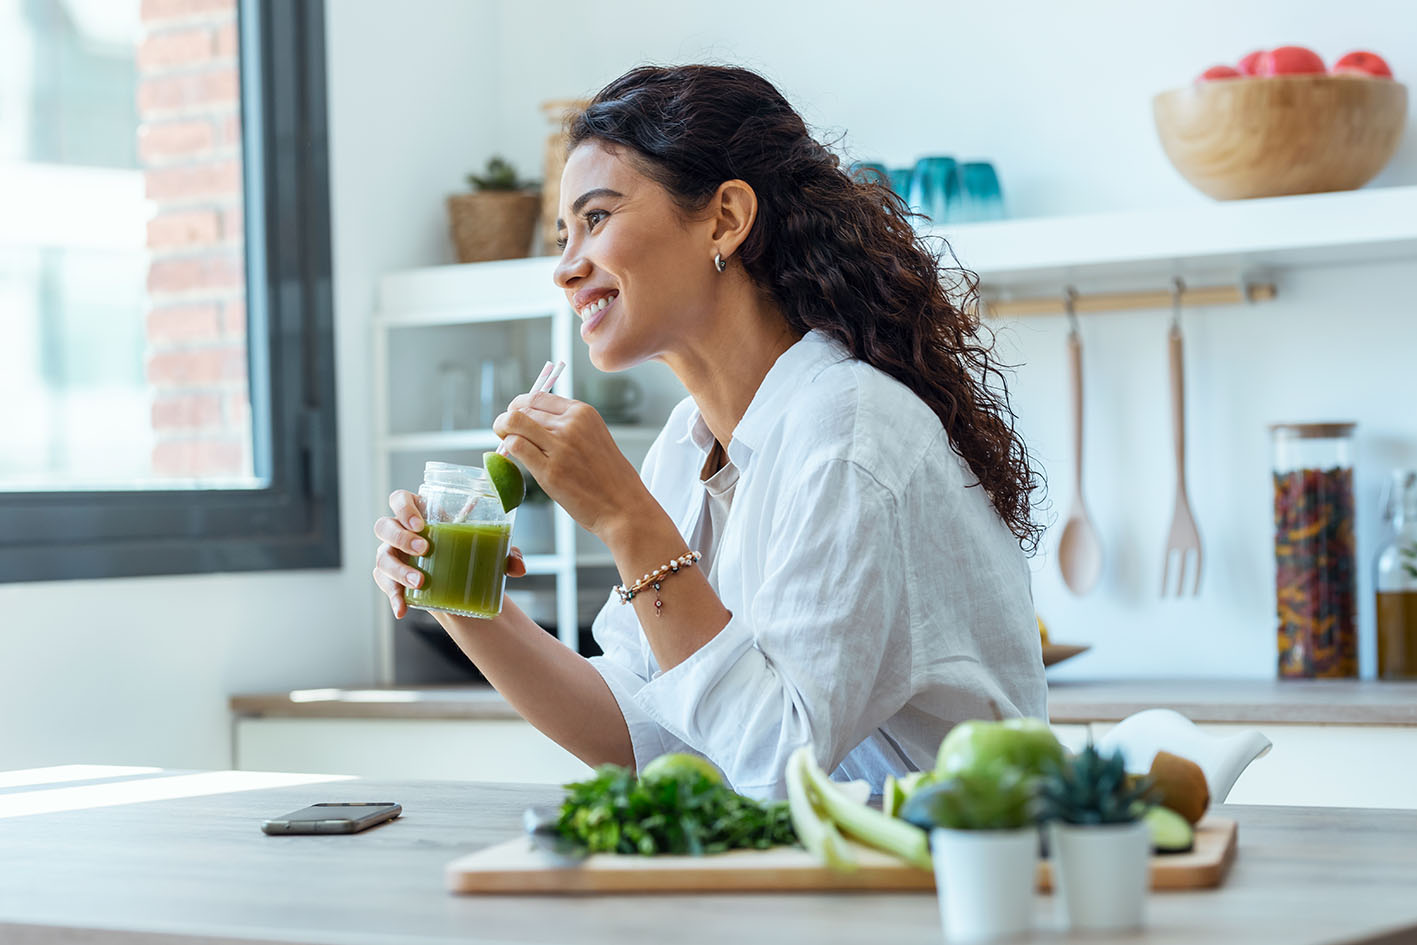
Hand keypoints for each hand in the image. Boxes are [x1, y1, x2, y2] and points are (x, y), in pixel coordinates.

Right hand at [372, 489, 525, 617]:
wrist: (462, 582)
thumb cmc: (471, 552)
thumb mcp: (489, 549)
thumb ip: (507, 554)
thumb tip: (519, 567)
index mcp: (420, 513)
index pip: (399, 499)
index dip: (403, 507)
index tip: (421, 523)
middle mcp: (400, 532)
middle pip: (384, 526)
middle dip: (401, 537)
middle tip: (424, 549)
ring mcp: (392, 555)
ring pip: (382, 558)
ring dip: (398, 569)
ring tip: (420, 581)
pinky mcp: (390, 579)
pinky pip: (384, 585)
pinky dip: (393, 597)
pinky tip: (402, 609)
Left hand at [494, 391, 649, 536]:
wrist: (624, 508)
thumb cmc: (609, 478)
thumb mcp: (594, 437)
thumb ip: (568, 425)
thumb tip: (531, 419)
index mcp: (583, 412)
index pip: (537, 397)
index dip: (519, 406)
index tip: (516, 419)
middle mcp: (571, 425)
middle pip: (522, 409)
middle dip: (508, 420)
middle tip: (506, 434)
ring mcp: (560, 447)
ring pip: (514, 423)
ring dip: (503, 432)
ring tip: (507, 444)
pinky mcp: (550, 471)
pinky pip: (516, 447)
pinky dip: (508, 450)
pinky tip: (512, 458)